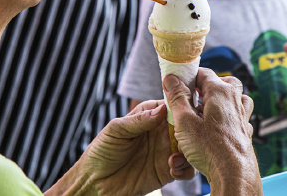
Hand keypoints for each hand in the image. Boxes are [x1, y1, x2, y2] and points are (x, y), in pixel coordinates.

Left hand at [48, 100, 194, 195]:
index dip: (182, 105)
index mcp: (150, 116)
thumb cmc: (102, 150)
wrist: (95, 181)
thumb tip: (162, 109)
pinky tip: (172, 168)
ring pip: (190, 147)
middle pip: (186, 126)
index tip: (187, 109)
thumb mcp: (116, 130)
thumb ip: (139, 120)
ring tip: (177, 155)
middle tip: (186, 136)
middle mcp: (161, 132)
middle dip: (190, 129)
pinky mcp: (167, 171)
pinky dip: (186, 168)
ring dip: (190, 150)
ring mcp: (166, 151)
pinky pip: (186, 169)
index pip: (172, 106)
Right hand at [163, 68, 261, 194]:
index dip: (189, 77)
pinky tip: (217, 126)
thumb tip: (171, 80)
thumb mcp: (185, 121)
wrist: (233, 174)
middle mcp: (235, 100)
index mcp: (221, 92)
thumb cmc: (211, 149)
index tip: (177, 85)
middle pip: (223, 81)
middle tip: (193, 96)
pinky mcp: (244, 130)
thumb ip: (177, 98)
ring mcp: (242, 115)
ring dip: (221, 99)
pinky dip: (228, 116)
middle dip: (207, 86)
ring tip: (205, 109)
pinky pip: (238, 115)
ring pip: (235, 97)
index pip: (204, 73)